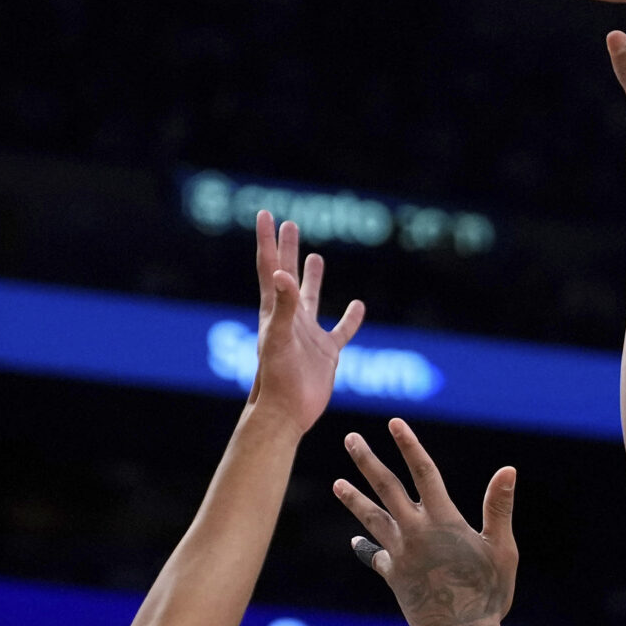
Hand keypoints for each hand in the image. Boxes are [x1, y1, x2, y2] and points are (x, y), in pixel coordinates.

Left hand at [248, 212, 365, 435]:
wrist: (286, 413)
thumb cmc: (277, 377)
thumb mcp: (279, 337)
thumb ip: (283, 305)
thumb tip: (283, 273)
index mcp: (274, 310)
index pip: (270, 266)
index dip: (267, 240)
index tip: (265, 213)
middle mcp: (290, 318)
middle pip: (287, 274)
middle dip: (287, 248)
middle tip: (289, 223)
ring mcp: (309, 335)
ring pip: (312, 299)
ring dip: (313, 278)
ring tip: (317, 257)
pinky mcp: (326, 354)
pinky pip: (341, 331)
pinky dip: (351, 319)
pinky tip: (359, 306)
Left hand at [333, 419, 518, 625]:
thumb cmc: (489, 594)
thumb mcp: (502, 549)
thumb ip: (499, 508)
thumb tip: (508, 469)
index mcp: (444, 521)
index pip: (423, 472)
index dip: (409, 446)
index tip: (394, 423)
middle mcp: (416, 532)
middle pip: (386, 488)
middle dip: (367, 461)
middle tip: (351, 438)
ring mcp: (400, 555)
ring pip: (372, 518)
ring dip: (354, 499)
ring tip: (337, 484)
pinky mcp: (393, 576)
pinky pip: (375, 556)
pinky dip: (365, 547)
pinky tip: (356, 541)